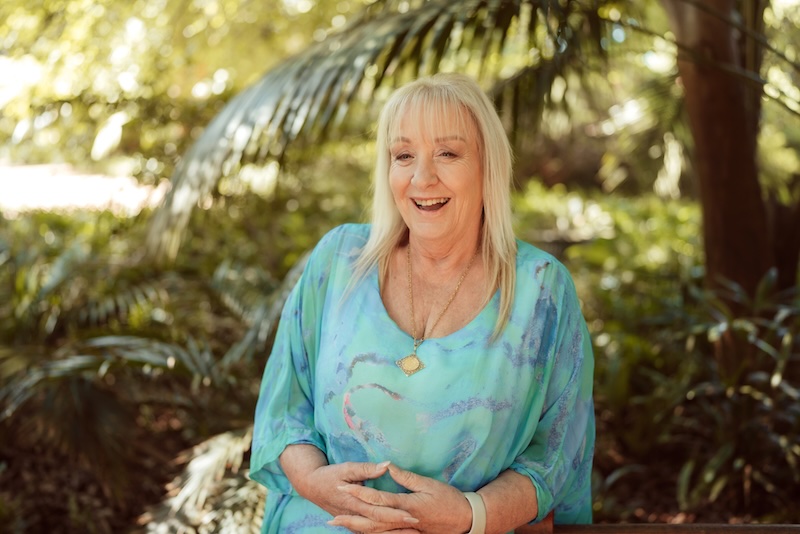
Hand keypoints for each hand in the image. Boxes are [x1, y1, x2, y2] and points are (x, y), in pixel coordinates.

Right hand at [300, 461, 418, 528]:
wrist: (312, 486)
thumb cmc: (330, 475)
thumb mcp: (347, 468)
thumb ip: (367, 469)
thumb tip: (386, 465)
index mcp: (354, 502)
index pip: (378, 511)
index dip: (395, 514)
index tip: (411, 515)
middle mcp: (354, 515)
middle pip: (379, 525)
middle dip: (398, 528)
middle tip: (417, 528)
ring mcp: (353, 521)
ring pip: (374, 532)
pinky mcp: (353, 524)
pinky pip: (369, 533)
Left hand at [331, 463, 471, 533]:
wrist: (465, 520)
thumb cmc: (448, 499)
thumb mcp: (428, 484)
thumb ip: (406, 477)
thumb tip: (387, 466)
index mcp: (406, 505)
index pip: (378, 498)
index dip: (359, 492)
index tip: (344, 487)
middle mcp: (402, 520)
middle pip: (371, 521)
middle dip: (351, 518)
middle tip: (331, 517)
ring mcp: (404, 530)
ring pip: (376, 532)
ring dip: (356, 528)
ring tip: (340, 525)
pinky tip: (360, 531)